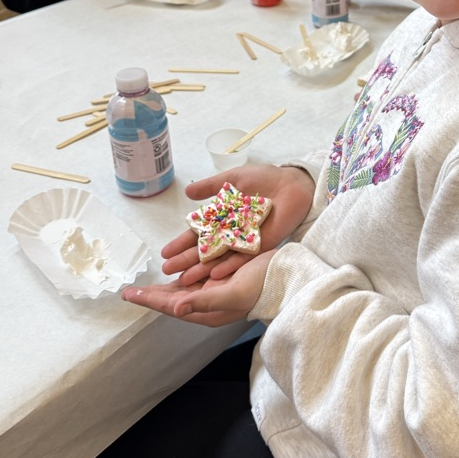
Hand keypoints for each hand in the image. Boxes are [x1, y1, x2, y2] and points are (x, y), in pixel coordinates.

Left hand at [122, 249, 275, 326]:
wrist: (287, 277)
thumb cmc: (262, 284)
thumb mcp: (233, 293)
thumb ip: (204, 301)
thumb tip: (177, 307)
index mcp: (207, 310)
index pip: (170, 305)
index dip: (149, 299)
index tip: (129, 294)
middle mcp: (208, 303)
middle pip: (172, 299)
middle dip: (151, 295)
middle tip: (130, 291)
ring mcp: (215, 292)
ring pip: (182, 290)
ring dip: (164, 287)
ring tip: (147, 285)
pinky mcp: (222, 281)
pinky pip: (195, 280)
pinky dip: (182, 276)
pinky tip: (177, 271)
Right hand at [163, 164, 315, 285]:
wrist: (293, 183)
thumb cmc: (265, 178)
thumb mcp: (234, 178)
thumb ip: (211, 186)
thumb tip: (187, 192)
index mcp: (222, 216)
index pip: (197, 232)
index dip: (181, 242)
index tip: (165, 252)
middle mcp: (230, 231)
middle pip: (204, 248)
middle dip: (186, 259)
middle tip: (167, 270)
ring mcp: (244, 240)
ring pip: (219, 257)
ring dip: (203, 268)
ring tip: (185, 279)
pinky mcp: (259, 245)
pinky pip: (242, 258)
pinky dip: (230, 265)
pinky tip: (215, 274)